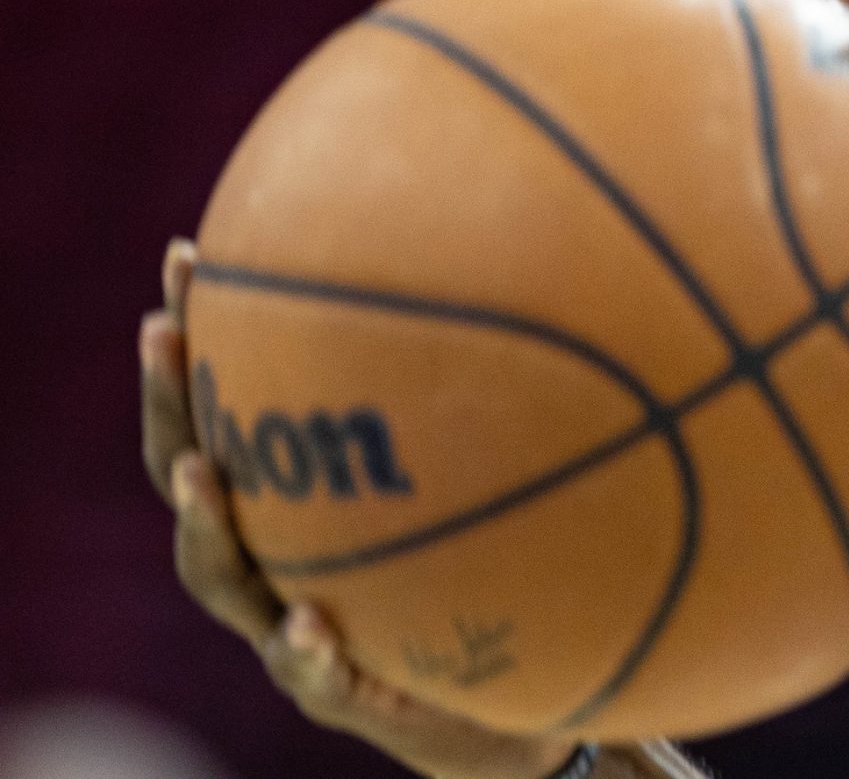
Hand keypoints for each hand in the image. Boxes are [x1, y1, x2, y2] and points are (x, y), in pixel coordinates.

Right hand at [140, 238, 581, 778]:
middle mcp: (277, 555)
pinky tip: (310, 622)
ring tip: (200, 471)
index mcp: (300, 499)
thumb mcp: (513, 478)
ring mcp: (291, 625)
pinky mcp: (339, 693)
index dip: (202, 339)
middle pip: (193, 473)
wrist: (510, 706)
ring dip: (206, 522)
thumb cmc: (503, 574)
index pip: (228, 405)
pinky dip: (305, 649)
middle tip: (163, 334)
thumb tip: (572, 266)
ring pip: (220, 576)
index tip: (186, 255)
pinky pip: (312, 674)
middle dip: (173, 403)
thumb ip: (518, 398)